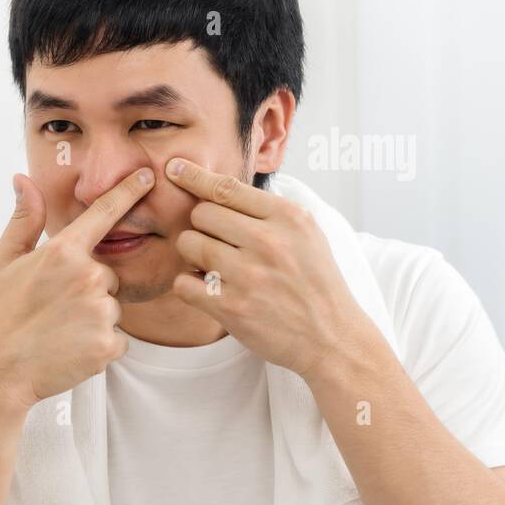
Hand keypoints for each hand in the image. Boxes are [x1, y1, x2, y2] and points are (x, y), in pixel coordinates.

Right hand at [0, 169, 155, 408]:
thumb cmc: (1, 312)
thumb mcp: (5, 260)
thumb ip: (24, 218)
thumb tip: (22, 179)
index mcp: (63, 251)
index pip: (104, 213)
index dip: (128, 191)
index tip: (147, 176)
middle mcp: (88, 276)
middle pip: (109, 275)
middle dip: (89, 290)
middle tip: (56, 309)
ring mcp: (100, 311)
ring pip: (113, 308)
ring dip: (94, 319)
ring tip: (60, 331)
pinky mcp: (109, 343)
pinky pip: (118, 338)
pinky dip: (99, 345)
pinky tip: (71, 348)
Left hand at [166, 157, 365, 378]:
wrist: (331, 336)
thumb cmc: (313, 282)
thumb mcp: (305, 233)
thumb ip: (266, 210)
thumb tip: (216, 185)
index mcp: (288, 218)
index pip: (227, 188)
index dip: (194, 176)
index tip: (173, 168)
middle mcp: (268, 242)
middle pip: (201, 214)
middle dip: (202, 227)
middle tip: (218, 244)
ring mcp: (248, 275)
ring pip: (188, 244)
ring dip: (193, 256)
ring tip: (214, 268)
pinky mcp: (231, 307)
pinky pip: (183, 283)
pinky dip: (188, 286)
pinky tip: (208, 290)